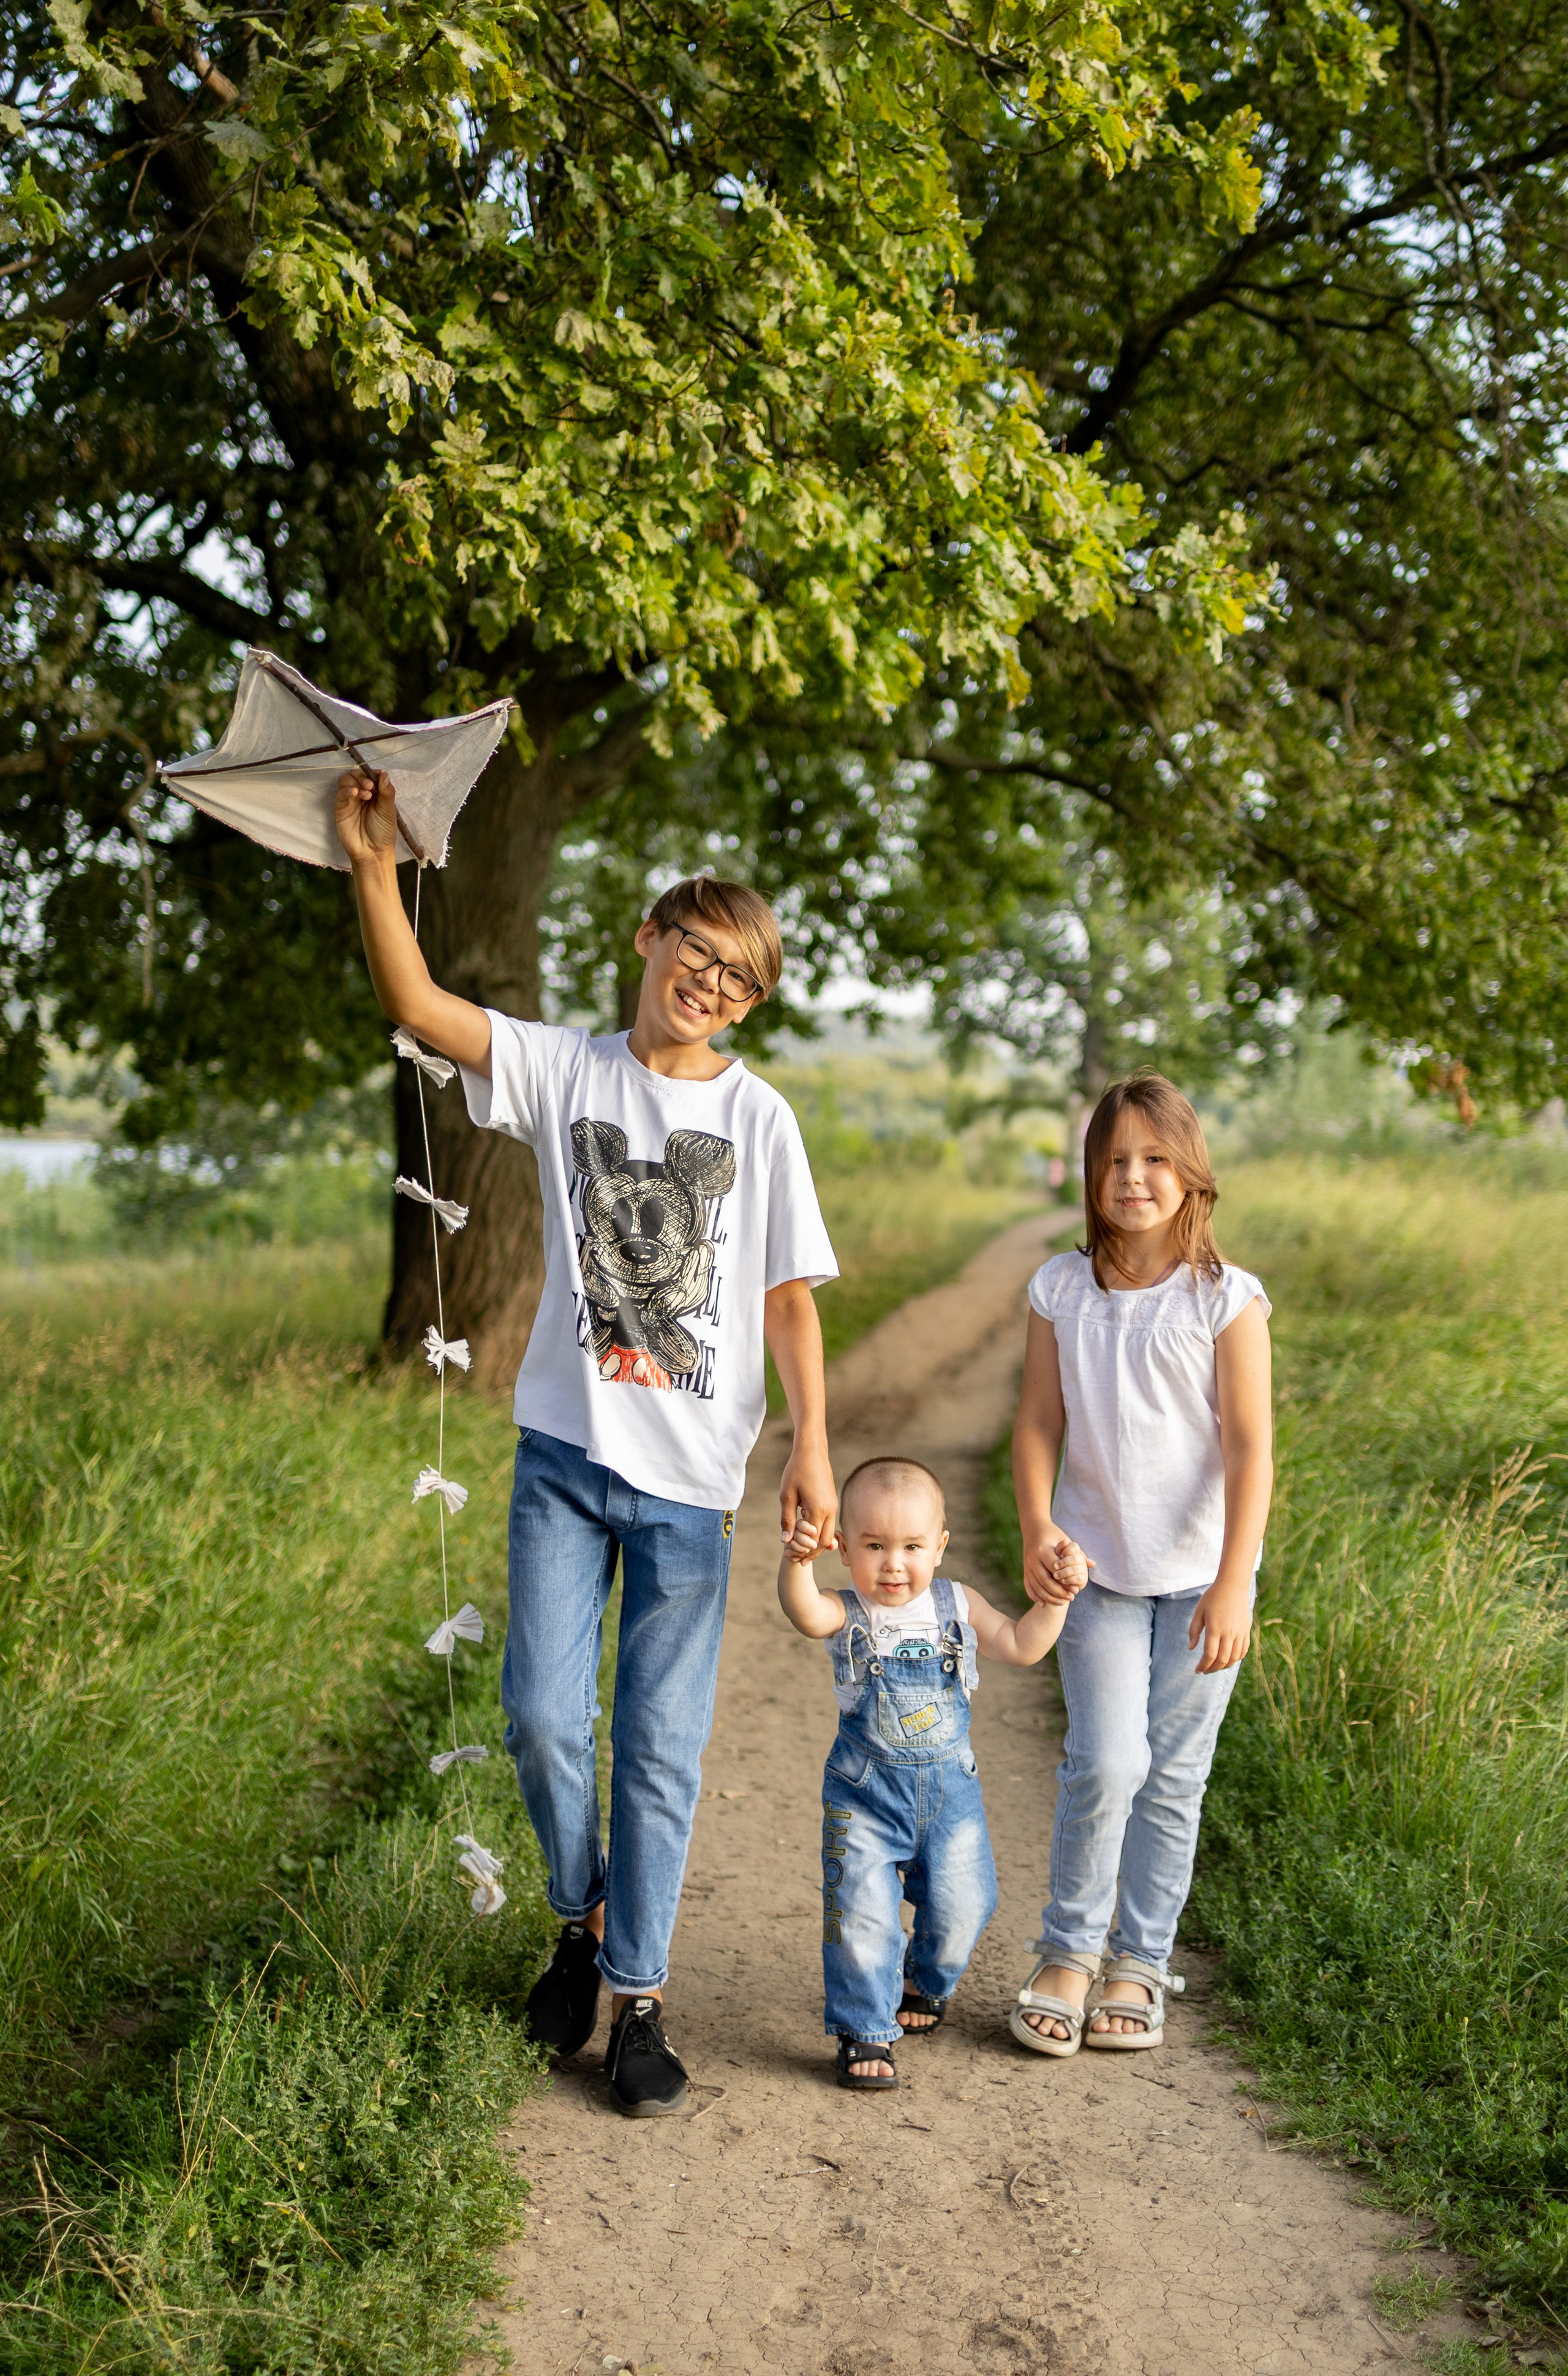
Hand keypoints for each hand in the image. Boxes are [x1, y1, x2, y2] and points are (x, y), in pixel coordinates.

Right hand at [335, 767, 398, 865]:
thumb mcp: (389, 810)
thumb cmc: (383, 831)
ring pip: (346, 780)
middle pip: (356, 775)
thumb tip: (384, 773)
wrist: (372, 851)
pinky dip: (346, 790)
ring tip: (366, 795)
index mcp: (375, 793)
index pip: (369, 775)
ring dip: (355, 782)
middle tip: (370, 787)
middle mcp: (361, 794)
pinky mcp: (340, 808)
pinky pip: (340, 793)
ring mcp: (350, 800)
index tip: (377, 776)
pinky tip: (354, 794)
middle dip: (362, 777)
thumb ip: (387, 791)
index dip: (371, 773)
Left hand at [780, 1441, 835, 1564]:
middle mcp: (830, 1510)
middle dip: (812, 1553)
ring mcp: (833, 1506)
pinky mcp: (832, 1501)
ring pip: (829, 1534)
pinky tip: (807, 1535)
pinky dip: (820, 1533)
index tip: (790, 1557)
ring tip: (802, 1551)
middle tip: (798, 1561)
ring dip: (817, 1544)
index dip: (802, 1552)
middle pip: (825, 1542)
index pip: (813, 1541)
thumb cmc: (796, 1471)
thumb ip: (787, 1520)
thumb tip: (785, 1541)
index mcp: (819, 1510)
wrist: (812, 1451)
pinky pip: (829, 1524)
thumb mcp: (786, 1496)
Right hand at [1023, 1532, 1090, 1604]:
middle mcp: (1033, 1558)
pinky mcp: (1025, 1569)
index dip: (1066, 1581)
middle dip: (1059, 1592)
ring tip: (1062, 1602)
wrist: (1033, 1527)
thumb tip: (1093, 1564)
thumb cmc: (1053, 1533)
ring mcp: (1027, 1565)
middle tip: (1072, 1598)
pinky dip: (1034, 1596)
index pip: (1056, 1569)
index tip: (1076, 1589)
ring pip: (1037, 1585)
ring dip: (1049, 1596)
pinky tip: (1043, 1603)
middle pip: (1046, 1580)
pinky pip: (1028, 1585)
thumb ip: (1078, 1553)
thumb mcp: (1064, 1539)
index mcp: (1043, 1550)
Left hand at [1189, 1578, 1252, 1672]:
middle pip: (1222, 1660)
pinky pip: (1243, 1651)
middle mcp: (1229, 1633)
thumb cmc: (1213, 1597)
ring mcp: (1240, 1633)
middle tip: (1205, 1670)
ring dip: (1224, 1666)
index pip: (1210, 1655)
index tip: (1197, 1670)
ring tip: (1215, 1666)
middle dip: (1212, 1669)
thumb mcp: (1199, 1612)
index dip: (1203, 1666)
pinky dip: (1236, 1659)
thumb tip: (1190, 1648)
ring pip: (1234, 1658)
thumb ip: (1194, 1631)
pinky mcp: (1246, 1631)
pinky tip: (1228, 1659)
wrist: (1233, 1585)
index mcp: (1215, 1629)